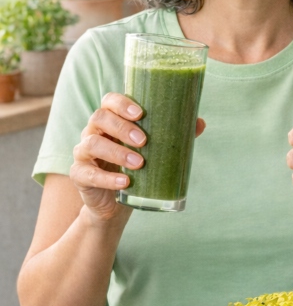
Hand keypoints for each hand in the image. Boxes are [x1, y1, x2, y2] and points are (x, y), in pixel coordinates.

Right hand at [70, 93, 205, 222]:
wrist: (114, 204)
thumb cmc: (134, 168)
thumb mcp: (153, 151)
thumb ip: (173, 135)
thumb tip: (199, 122)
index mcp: (111, 121)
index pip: (108, 101)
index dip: (121, 103)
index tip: (141, 113)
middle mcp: (93, 132)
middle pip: (99, 118)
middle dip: (122, 127)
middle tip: (144, 141)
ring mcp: (83, 153)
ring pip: (91, 144)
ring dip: (117, 152)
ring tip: (139, 163)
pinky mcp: (79, 175)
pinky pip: (87, 173)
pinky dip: (107, 178)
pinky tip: (125, 183)